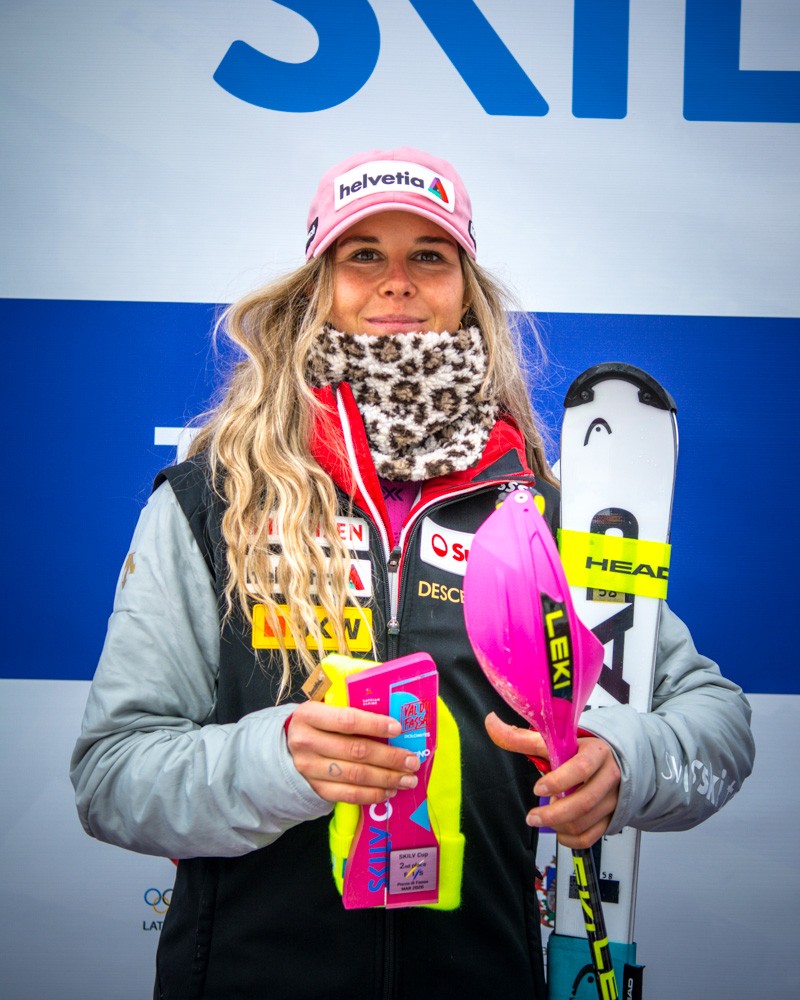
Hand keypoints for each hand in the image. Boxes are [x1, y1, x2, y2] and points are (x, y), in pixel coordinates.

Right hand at [287, 700, 420, 805]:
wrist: (284, 749)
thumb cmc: (315, 724)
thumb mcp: (323, 708)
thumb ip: (349, 709)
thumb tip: (391, 717)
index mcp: (309, 715)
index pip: (347, 720)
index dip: (375, 725)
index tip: (398, 729)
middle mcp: (307, 742)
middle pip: (356, 751)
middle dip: (390, 757)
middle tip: (412, 760)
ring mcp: (310, 769)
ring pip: (355, 776)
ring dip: (386, 778)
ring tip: (407, 779)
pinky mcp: (316, 789)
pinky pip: (348, 795)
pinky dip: (372, 794)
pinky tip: (388, 791)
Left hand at [484, 712, 620, 849]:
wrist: (607, 761)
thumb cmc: (578, 750)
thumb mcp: (554, 741)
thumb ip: (521, 737)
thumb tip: (491, 723)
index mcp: (596, 752)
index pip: (581, 768)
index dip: (558, 781)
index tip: (538, 789)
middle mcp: (608, 776)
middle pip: (583, 802)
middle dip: (553, 814)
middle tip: (532, 817)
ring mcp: (611, 799)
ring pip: (584, 822)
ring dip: (559, 825)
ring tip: (544, 817)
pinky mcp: (610, 817)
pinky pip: (590, 837)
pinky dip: (569, 839)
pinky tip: (558, 829)